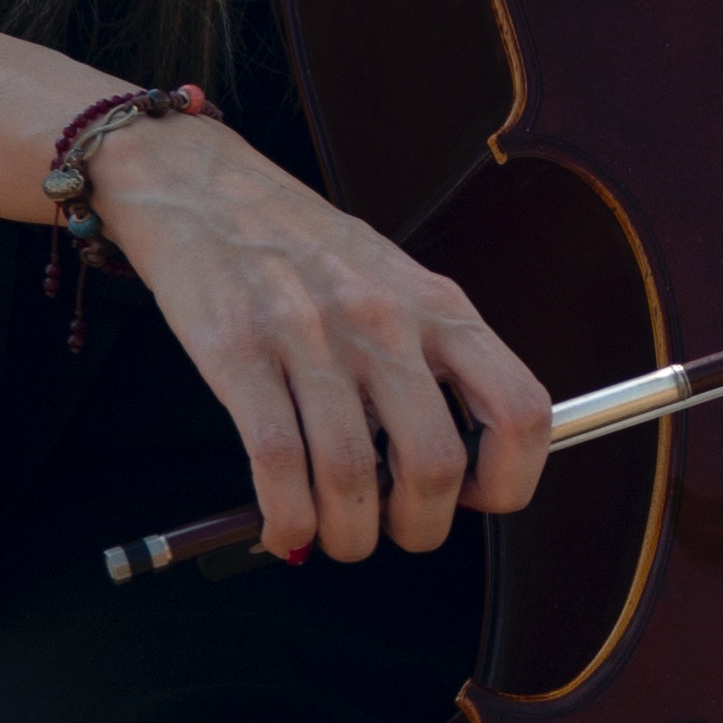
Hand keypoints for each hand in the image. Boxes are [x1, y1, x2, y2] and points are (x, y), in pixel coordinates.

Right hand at [84, 105, 551, 560]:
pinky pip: (277, 462)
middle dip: (419, 527)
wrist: (203, 186)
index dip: (510, 478)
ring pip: (352, 476)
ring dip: (346, 535)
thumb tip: (454, 471)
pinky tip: (281, 527)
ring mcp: (311, 336)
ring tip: (332, 536)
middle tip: (394, 531)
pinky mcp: (238, 352)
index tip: (478, 497)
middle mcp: (385, 321)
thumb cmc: (304, 247)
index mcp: (439, 306)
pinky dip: (285, 518)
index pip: (520, 409)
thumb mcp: (397, 282)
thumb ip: (433, 359)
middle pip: (435, 463)